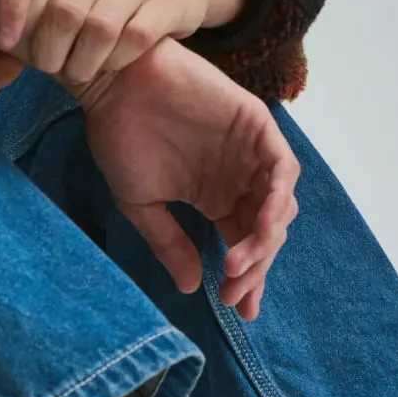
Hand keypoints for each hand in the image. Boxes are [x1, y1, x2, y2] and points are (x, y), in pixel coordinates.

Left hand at [0, 0, 230, 89]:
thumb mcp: (60, 0)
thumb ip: (23, 34)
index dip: (9, 3)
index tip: (3, 41)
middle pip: (64, 7)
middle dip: (49, 49)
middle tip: (49, 68)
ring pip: (100, 28)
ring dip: (82, 62)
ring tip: (78, 72)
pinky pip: (136, 37)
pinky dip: (117, 60)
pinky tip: (110, 64)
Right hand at [80, 37, 299, 319]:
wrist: (114, 86)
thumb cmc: (122, 138)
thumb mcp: (143, 204)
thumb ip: (170, 243)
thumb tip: (191, 288)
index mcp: (217, 196)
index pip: (244, 244)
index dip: (247, 278)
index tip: (238, 310)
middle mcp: (240, 177)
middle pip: (265, 231)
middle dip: (254, 267)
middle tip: (234, 293)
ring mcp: (251, 152)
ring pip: (279, 206)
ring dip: (264, 240)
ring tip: (238, 266)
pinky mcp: (257, 126)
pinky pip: (283, 169)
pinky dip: (278, 200)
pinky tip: (260, 227)